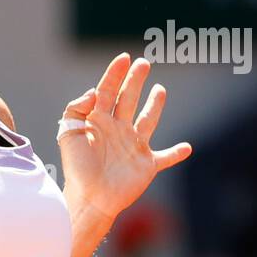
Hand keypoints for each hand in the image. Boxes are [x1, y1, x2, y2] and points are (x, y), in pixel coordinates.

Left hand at [57, 53, 192, 221]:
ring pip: (147, 121)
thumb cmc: (77, 169)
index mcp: (97, 123)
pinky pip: (165, 157)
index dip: (114, 74)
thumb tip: (94, 91)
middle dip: (134, 81)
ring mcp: (133, 147)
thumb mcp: (69, 134)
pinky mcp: (147, 165)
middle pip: (127, 100)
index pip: (106, 92)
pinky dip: (176, 153)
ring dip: (155, 106)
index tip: (123, 58)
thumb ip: (76, 109)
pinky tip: (187, 148)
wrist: (90, 198)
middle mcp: (117, 131)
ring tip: (160, 90)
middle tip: (143, 63)